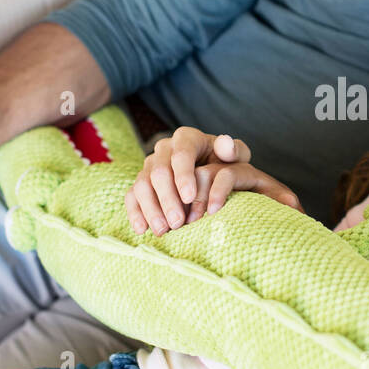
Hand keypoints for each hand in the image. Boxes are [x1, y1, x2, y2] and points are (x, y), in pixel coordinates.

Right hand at [125, 126, 302, 234]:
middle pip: (159, 171)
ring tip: (163, 230)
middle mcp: (164, 149)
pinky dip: (135, 212)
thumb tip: (225, 143)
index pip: (181, 154)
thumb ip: (234, 151)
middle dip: (167, 198)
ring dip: (151, 209)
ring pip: (142, 184)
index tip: (190, 197)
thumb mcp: (236, 156)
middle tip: (178, 222)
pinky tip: (142, 229)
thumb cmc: (226, 165)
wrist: (212, 171)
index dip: (183, 175)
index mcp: (186, 138)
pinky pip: (132, 195)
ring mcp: (150, 165)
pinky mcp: (142, 182)